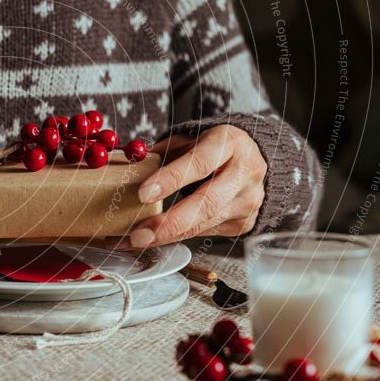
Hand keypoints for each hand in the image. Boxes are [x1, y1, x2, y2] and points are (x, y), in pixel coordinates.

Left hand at [121, 125, 266, 247]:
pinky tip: (153, 240)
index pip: (199, 163)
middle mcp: (244, 173)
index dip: (171, 179)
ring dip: (167, 236)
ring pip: (204, 223)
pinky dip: (176, 237)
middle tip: (138, 234)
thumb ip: (162, 152)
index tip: (143, 194)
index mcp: (229, 143)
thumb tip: (124, 166)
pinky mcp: (243, 222)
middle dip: (168, 222)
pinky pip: (205, 232)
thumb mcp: (190, 139)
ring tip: (135, 241)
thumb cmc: (213, 147)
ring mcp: (247, 201)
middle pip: (206, 203)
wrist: (255, 158)